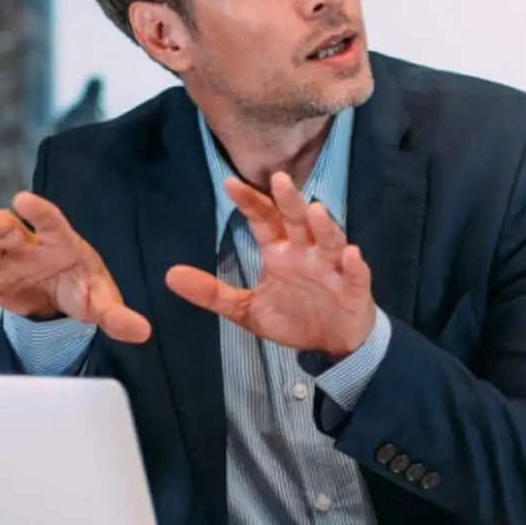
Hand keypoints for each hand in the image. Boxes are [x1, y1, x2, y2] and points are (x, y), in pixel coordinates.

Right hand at [0, 192, 151, 342]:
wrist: (62, 297)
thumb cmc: (84, 288)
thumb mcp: (102, 302)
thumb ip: (118, 315)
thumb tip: (142, 331)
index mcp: (59, 241)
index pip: (49, 220)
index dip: (37, 209)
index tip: (22, 198)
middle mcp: (27, 245)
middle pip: (4, 227)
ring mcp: (5, 261)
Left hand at [165, 174, 378, 358]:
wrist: (333, 344)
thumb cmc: (294, 318)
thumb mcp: (246, 309)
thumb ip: (212, 293)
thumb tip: (169, 276)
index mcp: (280, 253)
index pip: (264, 220)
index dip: (249, 202)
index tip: (229, 184)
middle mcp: (306, 253)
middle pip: (297, 221)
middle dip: (290, 201)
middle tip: (279, 180)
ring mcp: (332, 269)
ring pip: (329, 240)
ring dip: (324, 226)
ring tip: (315, 211)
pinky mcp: (354, 290)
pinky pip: (356, 275)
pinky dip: (354, 264)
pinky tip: (350, 254)